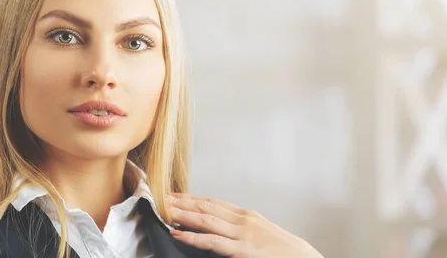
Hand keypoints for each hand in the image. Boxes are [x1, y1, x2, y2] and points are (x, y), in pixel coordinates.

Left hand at [166, 193, 322, 257]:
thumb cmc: (285, 251)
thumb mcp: (262, 233)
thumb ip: (242, 229)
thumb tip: (222, 228)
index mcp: (246, 215)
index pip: (213, 202)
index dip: (192, 198)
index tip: (175, 195)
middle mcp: (242, 220)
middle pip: (206, 206)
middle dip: (182, 201)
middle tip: (161, 196)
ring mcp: (242, 234)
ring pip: (205, 219)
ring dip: (182, 214)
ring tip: (164, 210)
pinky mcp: (242, 251)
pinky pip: (212, 242)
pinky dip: (193, 236)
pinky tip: (178, 233)